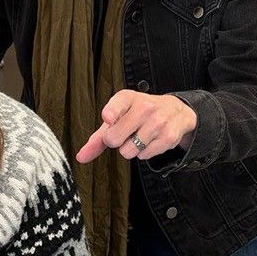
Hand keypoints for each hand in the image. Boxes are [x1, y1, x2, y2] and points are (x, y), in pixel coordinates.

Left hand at [75, 92, 197, 163]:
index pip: (117, 105)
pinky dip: (144, 152)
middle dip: (115, 141)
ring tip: (139, 135)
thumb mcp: (118, 118)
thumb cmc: (139, 114)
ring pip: (128, 151)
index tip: (108, 118)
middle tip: (125, 132)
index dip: (111, 113)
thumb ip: (98, 137)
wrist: (175, 111)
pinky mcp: (168, 137)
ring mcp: (158, 122)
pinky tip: (151, 140)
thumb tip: (81, 157)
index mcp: (127, 98)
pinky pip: (143, 156)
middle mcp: (144, 107)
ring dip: (131, 148)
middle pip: (114, 138)